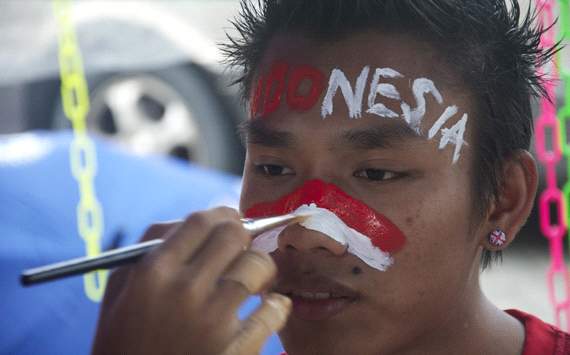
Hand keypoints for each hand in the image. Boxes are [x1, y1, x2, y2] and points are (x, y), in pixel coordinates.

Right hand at [92, 207, 290, 354]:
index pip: (200, 221)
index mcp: (153, 272)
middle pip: (233, 234)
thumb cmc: (123, 343)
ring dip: (261, 268)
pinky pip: (274, 311)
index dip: (221, 215)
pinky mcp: (237, 349)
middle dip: (243, 235)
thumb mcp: (120, 292)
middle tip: (241, 248)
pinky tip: (269, 307)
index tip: (229, 222)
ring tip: (255, 279)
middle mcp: (184, 290)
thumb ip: (150, 249)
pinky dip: (277, 306)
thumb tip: (192, 221)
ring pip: (258, 265)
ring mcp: (213, 321)